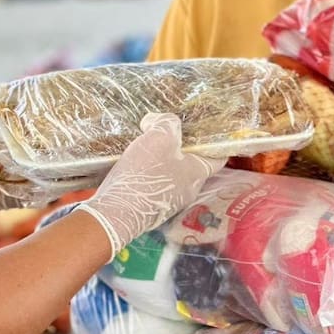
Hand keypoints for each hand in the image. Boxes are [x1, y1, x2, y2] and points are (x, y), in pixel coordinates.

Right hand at [78, 113, 223, 258]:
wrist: (116, 213)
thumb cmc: (144, 175)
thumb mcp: (159, 137)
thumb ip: (165, 122)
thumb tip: (156, 120)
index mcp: (197, 173)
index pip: (218, 157)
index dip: (213, 142)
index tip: (205, 130)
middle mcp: (188, 190)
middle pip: (192, 164)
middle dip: (181, 147)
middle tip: (167, 132)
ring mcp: (169, 202)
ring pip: (172, 174)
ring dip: (162, 161)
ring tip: (146, 146)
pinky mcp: (150, 208)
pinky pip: (155, 185)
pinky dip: (148, 174)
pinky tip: (134, 165)